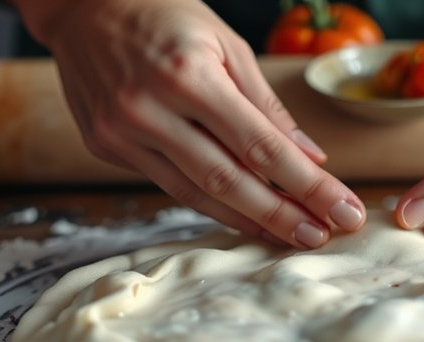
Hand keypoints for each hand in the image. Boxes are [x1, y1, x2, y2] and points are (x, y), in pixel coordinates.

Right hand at [14, 0, 365, 247]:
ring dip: (250, 221)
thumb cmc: (163, 15)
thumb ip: (267, 105)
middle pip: (230, 181)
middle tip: (322, 237)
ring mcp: (122, 132)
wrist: (81, 6)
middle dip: (283, 215)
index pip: (261, 146)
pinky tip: (245, 218)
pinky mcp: (106, 147)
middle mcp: (151, 108)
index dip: (307, 185)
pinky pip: (170, 186)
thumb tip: (309, 157)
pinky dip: (212, 206)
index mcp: (189, 75)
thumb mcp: (226, 44)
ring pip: (197, 194)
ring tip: (292, 236)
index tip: (343, 209)